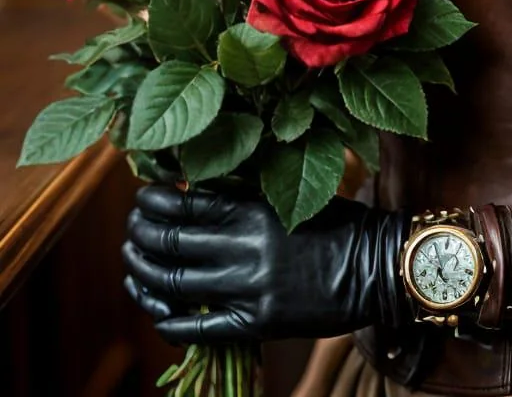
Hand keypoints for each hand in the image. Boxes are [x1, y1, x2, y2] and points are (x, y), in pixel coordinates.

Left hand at [121, 184, 411, 344]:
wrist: (377, 266)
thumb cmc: (338, 223)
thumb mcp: (293, 195)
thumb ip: (248, 194)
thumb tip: (199, 186)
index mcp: (254, 211)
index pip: (185, 205)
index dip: (153, 203)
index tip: (141, 200)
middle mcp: (245, 248)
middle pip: (171, 242)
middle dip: (141, 236)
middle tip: (131, 231)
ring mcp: (248, 289)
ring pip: (175, 282)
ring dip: (144, 274)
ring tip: (134, 265)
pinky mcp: (256, 323)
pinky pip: (198, 327)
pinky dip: (168, 320)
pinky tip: (156, 311)